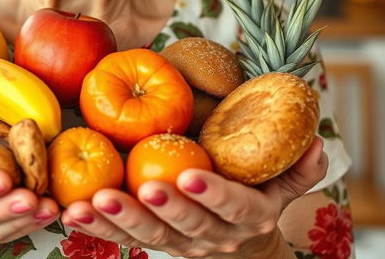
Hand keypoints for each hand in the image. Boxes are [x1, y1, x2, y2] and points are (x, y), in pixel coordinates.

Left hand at [61, 136, 326, 257]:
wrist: (239, 241)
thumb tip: (315, 141)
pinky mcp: (153, 240)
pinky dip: (96, 227)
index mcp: (245, 216)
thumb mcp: (279, 184)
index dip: (212, 194)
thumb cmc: (255, 196)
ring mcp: (180, 243)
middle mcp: (212, 236)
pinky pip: (123, 237)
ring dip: (115, 222)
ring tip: (86, 205)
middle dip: (160, 211)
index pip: (231, 207)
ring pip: (147, 237)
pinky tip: (70, 213)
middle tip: (138, 190)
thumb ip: (296, 168)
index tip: (188, 176)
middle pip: (185, 228)